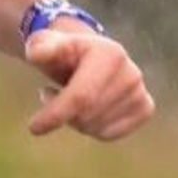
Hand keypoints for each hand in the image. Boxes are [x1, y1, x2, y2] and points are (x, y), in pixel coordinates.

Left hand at [24, 28, 155, 140]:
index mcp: (110, 54)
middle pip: (88, 115)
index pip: (81, 96)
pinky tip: (83, 107)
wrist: (84, 53)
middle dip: (61, 113)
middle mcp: (131, 73)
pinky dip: (90, 127)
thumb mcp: (45, 43)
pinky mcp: (145, 108)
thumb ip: (40, 48)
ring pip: (97, 127)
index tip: (33, 128)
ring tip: (66, 94)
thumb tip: (36, 55)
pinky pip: (109, 134)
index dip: (56, 113)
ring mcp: (140, 92)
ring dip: (73, 119)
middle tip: (48, 94)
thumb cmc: (59, 50)